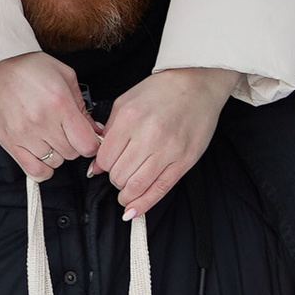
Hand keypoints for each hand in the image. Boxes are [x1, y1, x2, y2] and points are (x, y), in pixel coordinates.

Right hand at [0, 49, 100, 180]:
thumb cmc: (25, 71)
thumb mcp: (62, 74)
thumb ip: (82, 104)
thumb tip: (96, 130)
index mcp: (59, 102)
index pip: (87, 144)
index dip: (92, 143)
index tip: (87, 137)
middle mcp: (42, 122)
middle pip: (72, 154)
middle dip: (74, 145)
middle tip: (65, 131)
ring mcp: (25, 135)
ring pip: (55, 163)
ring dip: (57, 154)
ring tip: (50, 137)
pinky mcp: (10, 145)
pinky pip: (35, 172)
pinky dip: (43, 169)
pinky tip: (43, 155)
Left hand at [92, 67, 232, 219]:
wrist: (197, 84)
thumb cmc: (161, 91)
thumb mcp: (125, 102)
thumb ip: (109, 132)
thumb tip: (96, 164)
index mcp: (130, 118)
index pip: (105, 158)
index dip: (103, 166)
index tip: (107, 164)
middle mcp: (149, 135)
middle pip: (119, 175)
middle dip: (115, 179)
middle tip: (119, 173)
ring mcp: (169, 150)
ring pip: (137, 186)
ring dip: (126, 194)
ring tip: (125, 192)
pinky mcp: (185, 161)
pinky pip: (160, 190)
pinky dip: (144, 204)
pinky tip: (133, 210)